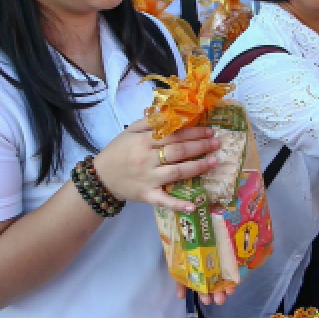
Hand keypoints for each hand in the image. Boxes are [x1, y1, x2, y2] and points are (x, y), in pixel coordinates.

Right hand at [91, 120, 222, 211]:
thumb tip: (171, 112)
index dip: (193, 132)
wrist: (101, 177)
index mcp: (143, 141)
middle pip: (178, 151)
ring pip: (177, 172)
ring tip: (214, 161)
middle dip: (200, 146)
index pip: (173, 134)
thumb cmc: (118, 151)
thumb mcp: (130, 131)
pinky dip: (179, 204)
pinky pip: (165, 200)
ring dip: (198, 167)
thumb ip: (150, 121)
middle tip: (217, 143)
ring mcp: (148, 178)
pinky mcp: (147, 195)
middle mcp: (147, 159)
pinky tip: (194, 205)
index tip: (209, 130)